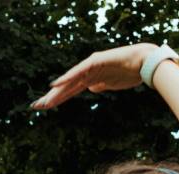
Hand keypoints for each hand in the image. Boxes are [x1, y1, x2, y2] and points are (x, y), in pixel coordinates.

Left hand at [32, 43, 158, 109]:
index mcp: (90, 79)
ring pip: (70, 81)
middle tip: (35, 107)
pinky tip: (56, 84)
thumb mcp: (111, 84)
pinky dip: (68, 77)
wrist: (143, 62)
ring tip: (43, 102)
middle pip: (66, 87)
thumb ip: (100, 85)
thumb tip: (91, 88)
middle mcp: (87, 72)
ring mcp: (90, 66)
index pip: (70, 91)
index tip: (45, 107)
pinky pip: (79, 71)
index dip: (57, 99)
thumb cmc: (130, 72)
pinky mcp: (95, 61)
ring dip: (56, 92)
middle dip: (51, 97)